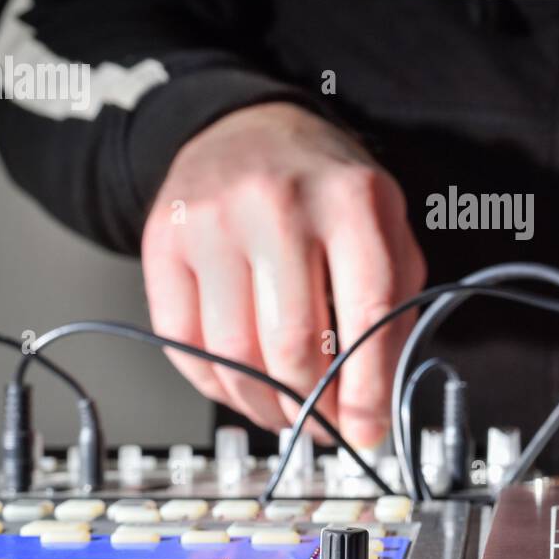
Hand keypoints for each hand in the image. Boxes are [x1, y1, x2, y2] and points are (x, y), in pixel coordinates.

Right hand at [141, 102, 426, 447]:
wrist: (246, 129)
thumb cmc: (323, 187)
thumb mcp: (385, 226)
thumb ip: (394, 306)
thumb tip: (377, 400)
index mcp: (351, 200)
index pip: (367, 314)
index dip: (366, 389)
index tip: (366, 430)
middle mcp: (278, 205)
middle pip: (294, 345)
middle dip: (313, 408)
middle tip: (324, 426)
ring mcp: (213, 222)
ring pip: (235, 356)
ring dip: (264, 407)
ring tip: (285, 412)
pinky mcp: (164, 242)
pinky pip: (184, 344)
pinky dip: (216, 385)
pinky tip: (242, 386)